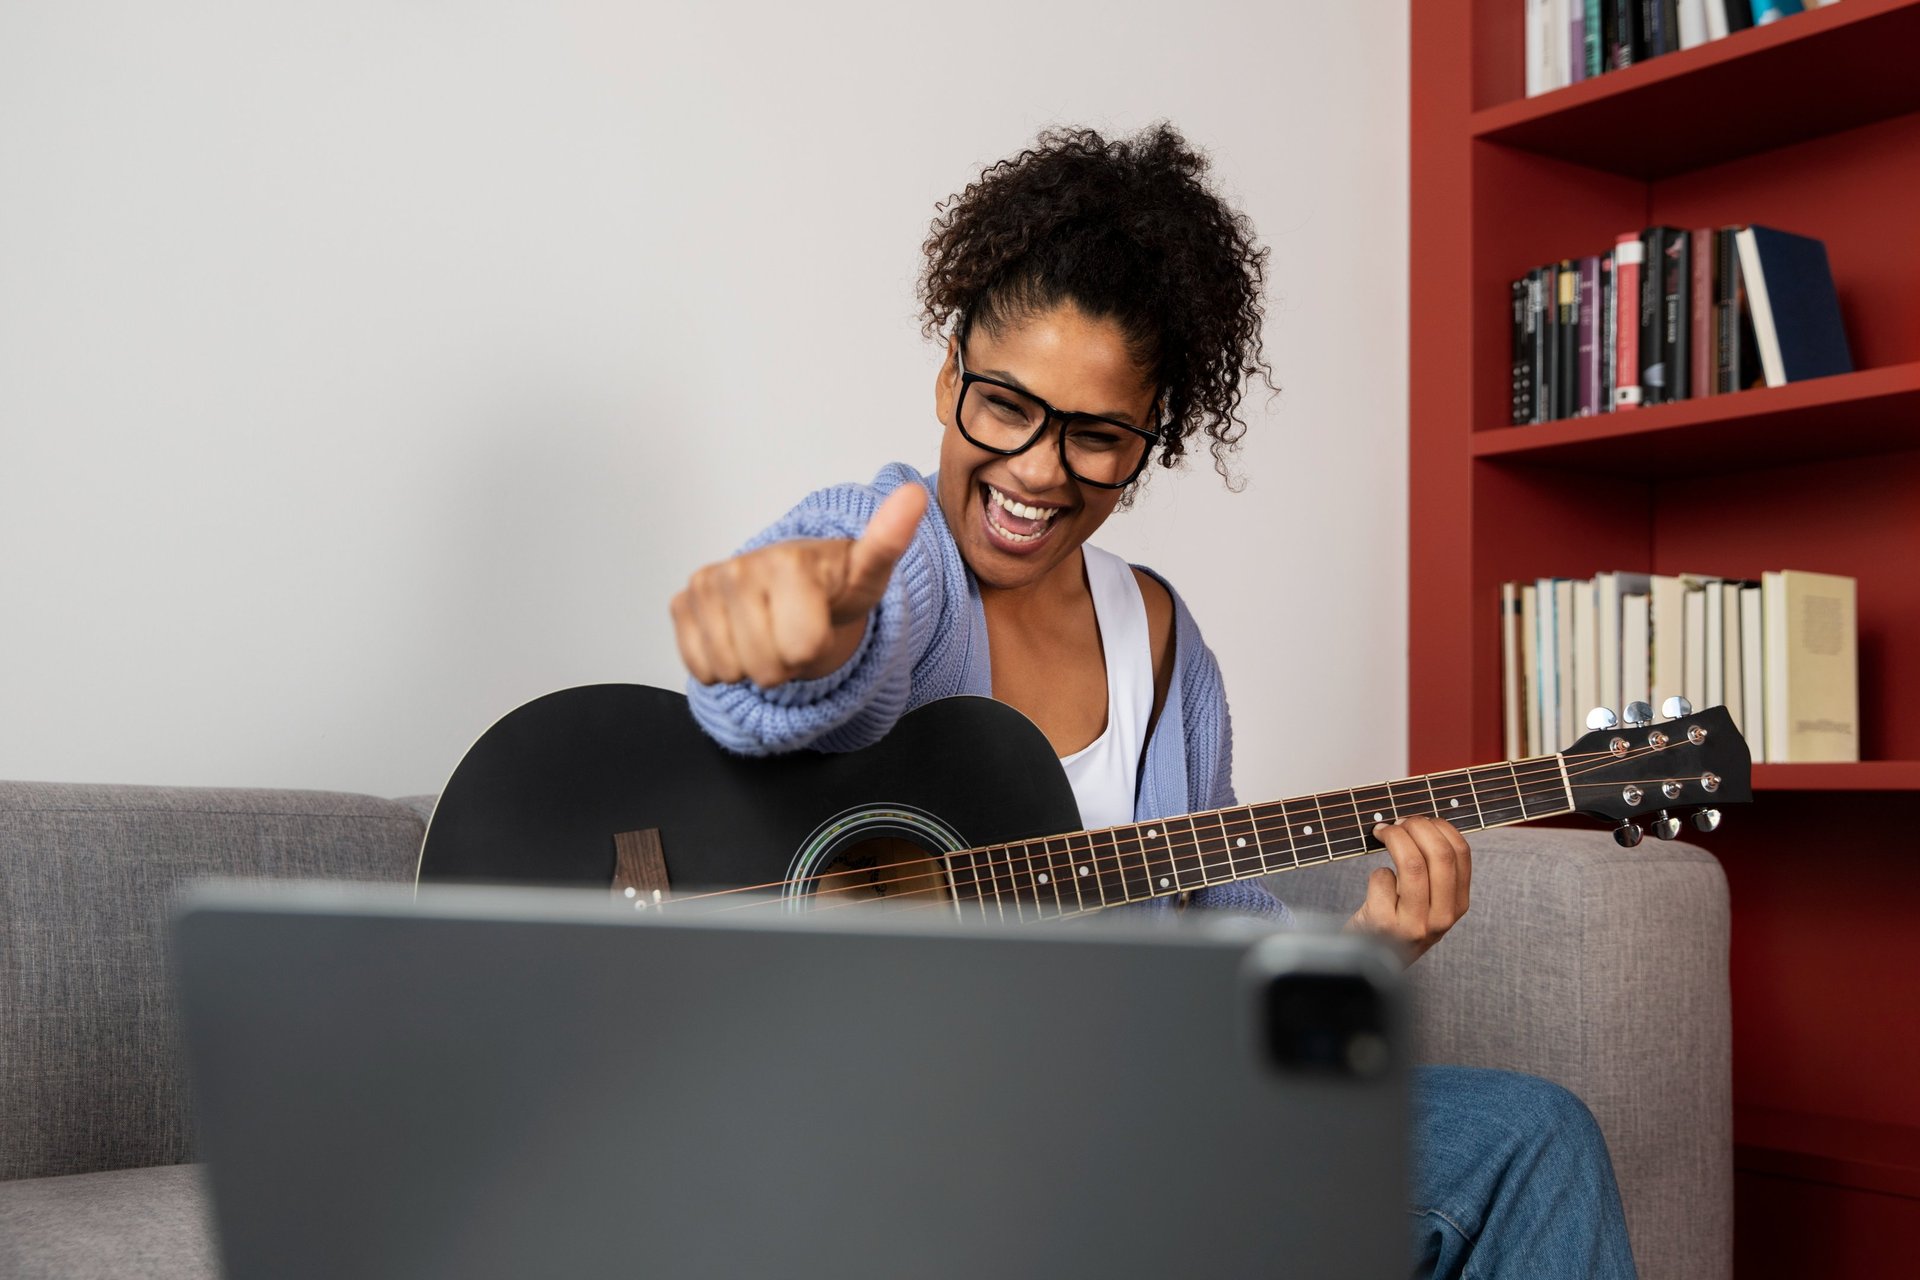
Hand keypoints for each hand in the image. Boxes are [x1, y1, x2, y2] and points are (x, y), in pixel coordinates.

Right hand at [671, 483, 927, 687]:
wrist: (793, 580)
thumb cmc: (832, 583)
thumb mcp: (868, 571)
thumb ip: (889, 540)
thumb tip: (915, 495)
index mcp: (787, 561)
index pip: (802, 649)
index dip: (815, 649)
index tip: (819, 622)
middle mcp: (740, 568)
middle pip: (765, 667)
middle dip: (785, 661)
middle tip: (794, 629)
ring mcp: (706, 585)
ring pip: (730, 671)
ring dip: (754, 664)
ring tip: (771, 630)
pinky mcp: (682, 602)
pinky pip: (700, 667)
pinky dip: (722, 663)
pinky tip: (741, 635)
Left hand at [1344, 816, 1470, 965]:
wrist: (1369, 962)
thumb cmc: (1396, 923)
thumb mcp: (1428, 904)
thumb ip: (1434, 873)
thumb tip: (1420, 822)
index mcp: (1458, 906)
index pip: (1461, 851)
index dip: (1438, 826)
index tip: (1419, 820)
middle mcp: (1442, 917)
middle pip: (1439, 853)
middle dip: (1415, 826)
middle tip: (1396, 823)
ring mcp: (1414, 924)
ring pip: (1412, 862)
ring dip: (1394, 838)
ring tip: (1382, 834)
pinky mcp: (1384, 925)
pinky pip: (1381, 878)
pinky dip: (1376, 871)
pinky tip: (1377, 882)